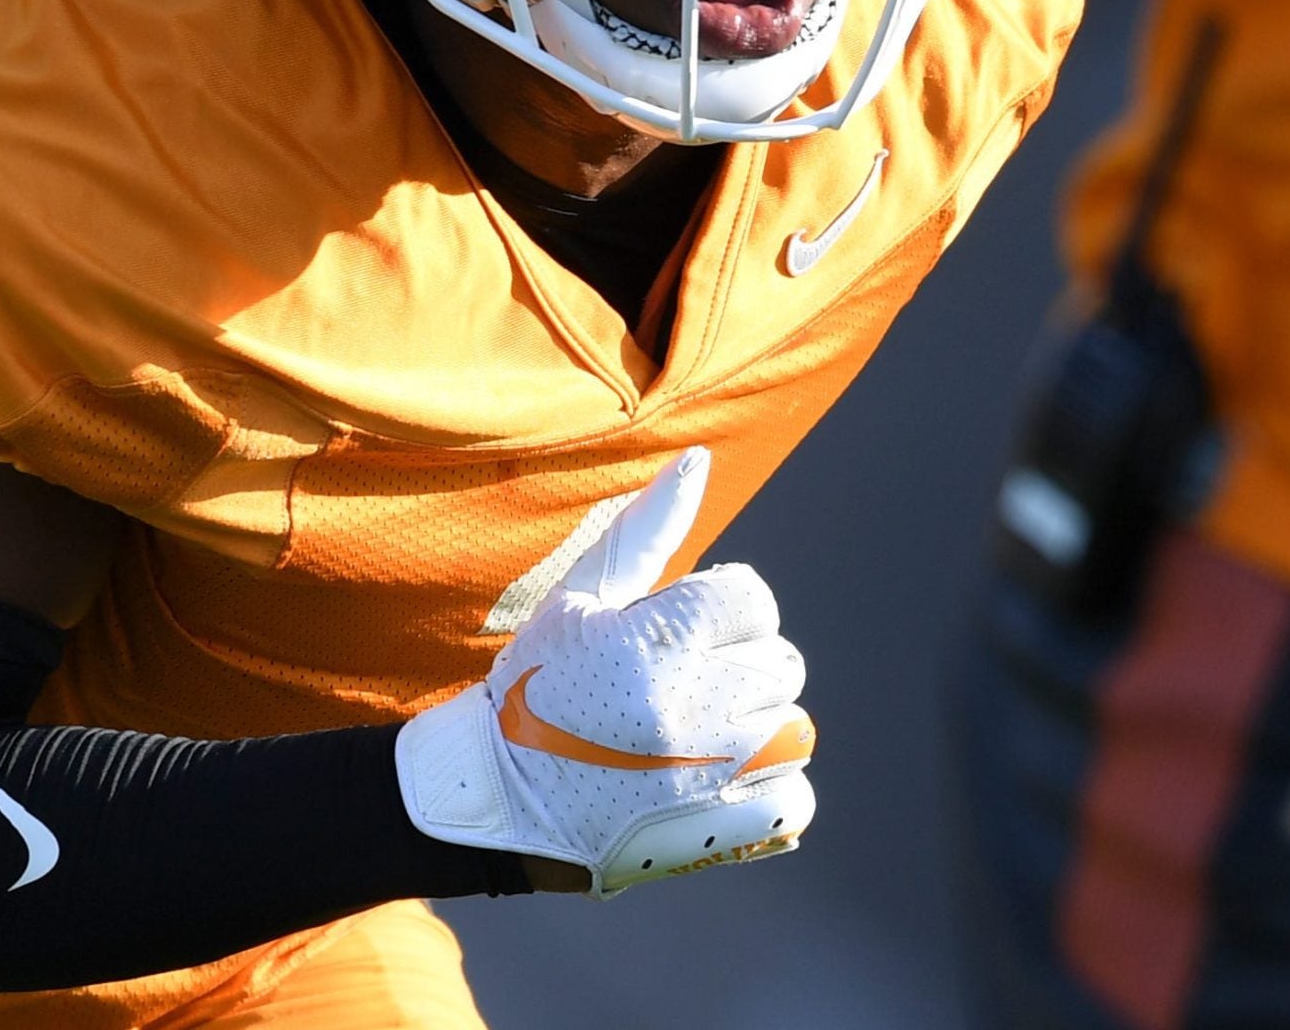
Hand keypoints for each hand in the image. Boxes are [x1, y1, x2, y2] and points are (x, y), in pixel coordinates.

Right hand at [397, 448, 815, 896]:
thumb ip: (646, 529)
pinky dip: (767, 790)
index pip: (751, 597)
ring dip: (753, 727)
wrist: (495, 796)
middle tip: (677, 685)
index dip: (713, 610)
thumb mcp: (579, 597)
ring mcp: (712, 773)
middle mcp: (694, 705)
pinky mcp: (718, 830)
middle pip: (779, 661)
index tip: (673, 632)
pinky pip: (793, 798)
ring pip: (792, 727)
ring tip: (695, 734)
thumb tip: (698, 459)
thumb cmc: (534, 683)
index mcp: (657, 640)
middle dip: (734, 665)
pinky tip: (717, 779)